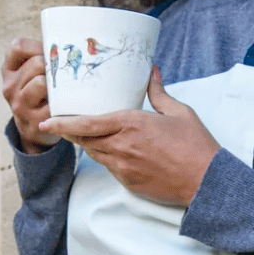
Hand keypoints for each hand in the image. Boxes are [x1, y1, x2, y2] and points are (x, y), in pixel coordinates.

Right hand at [2, 37, 57, 151]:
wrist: (33, 128)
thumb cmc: (37, 93)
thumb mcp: (29, 74)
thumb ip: (41, 57)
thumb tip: (72, 43)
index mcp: (9, 70)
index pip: (18, 46)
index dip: (38, 46)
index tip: (51, 54)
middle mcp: (10, 87)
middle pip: (36, 63)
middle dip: (53, 66)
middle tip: (64, 73)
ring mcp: (20, 105)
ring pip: (42, 82)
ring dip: (58, 84)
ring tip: (64, 88)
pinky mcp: (35, 121)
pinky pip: (54, 105)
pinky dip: (64, 102)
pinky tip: (67, 103)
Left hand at [47, 67, 219, 204]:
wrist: (206, 182)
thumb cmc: (196, 146)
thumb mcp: (179, 112)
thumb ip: (158, 92)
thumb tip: (152, 72)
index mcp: (131, 124)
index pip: (86, 124)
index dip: (62, 123)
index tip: (47, 121)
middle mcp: (122, 146)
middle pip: (84, 139)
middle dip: (71, 132)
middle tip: (61, 123)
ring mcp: (124, 167)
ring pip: (94, 154)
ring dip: (88, 144)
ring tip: (86, 134)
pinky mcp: (129, 183)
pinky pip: (109, 168)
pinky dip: (107, 157)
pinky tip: (114, 151)